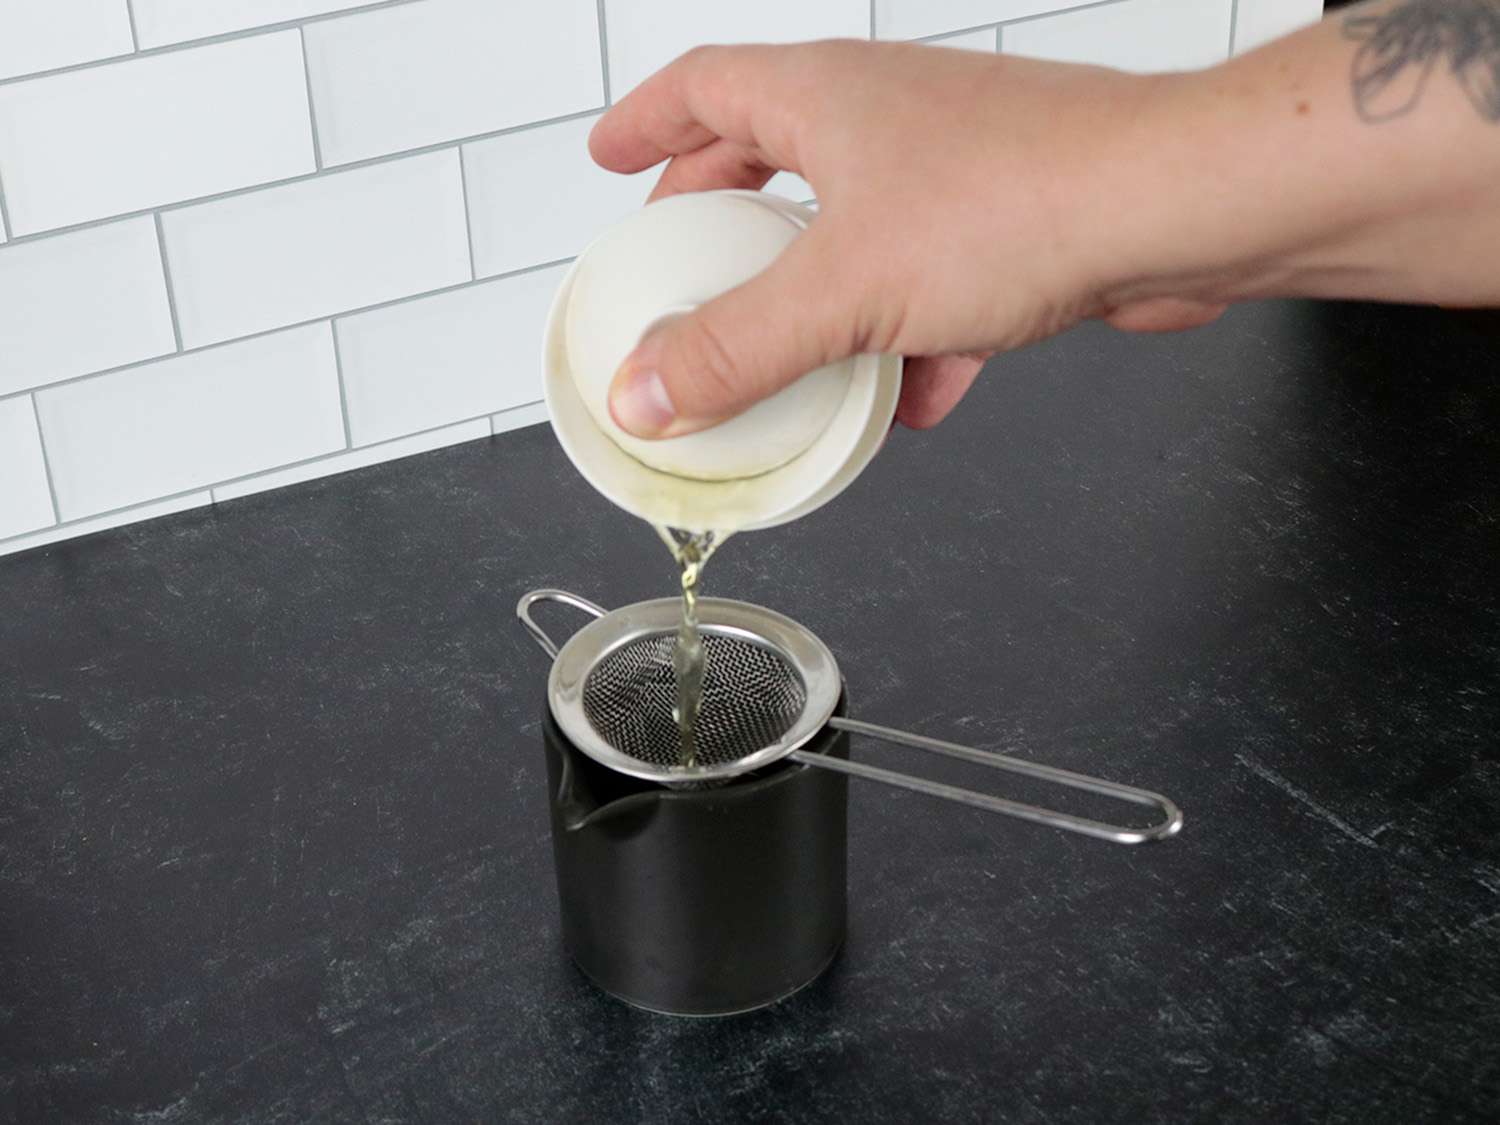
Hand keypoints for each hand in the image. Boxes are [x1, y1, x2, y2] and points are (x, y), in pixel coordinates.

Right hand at [589, 40, 1223, 437]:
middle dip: (723, 213)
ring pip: (855, 224)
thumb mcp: (841, 292)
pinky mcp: (1008, 224)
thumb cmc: (1022, 201)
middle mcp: (885, 118)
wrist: (1173, 210)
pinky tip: (909, 399)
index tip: (610, 155)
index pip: (703, 87)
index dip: (645, 124)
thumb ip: (733, 349)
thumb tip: (645, 393)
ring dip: (816, 288)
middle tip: (687, 257)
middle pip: (773, 154)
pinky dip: (907, 339)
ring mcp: (950, 166)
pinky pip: (932, 283)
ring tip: (785, 348)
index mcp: (824, 98)